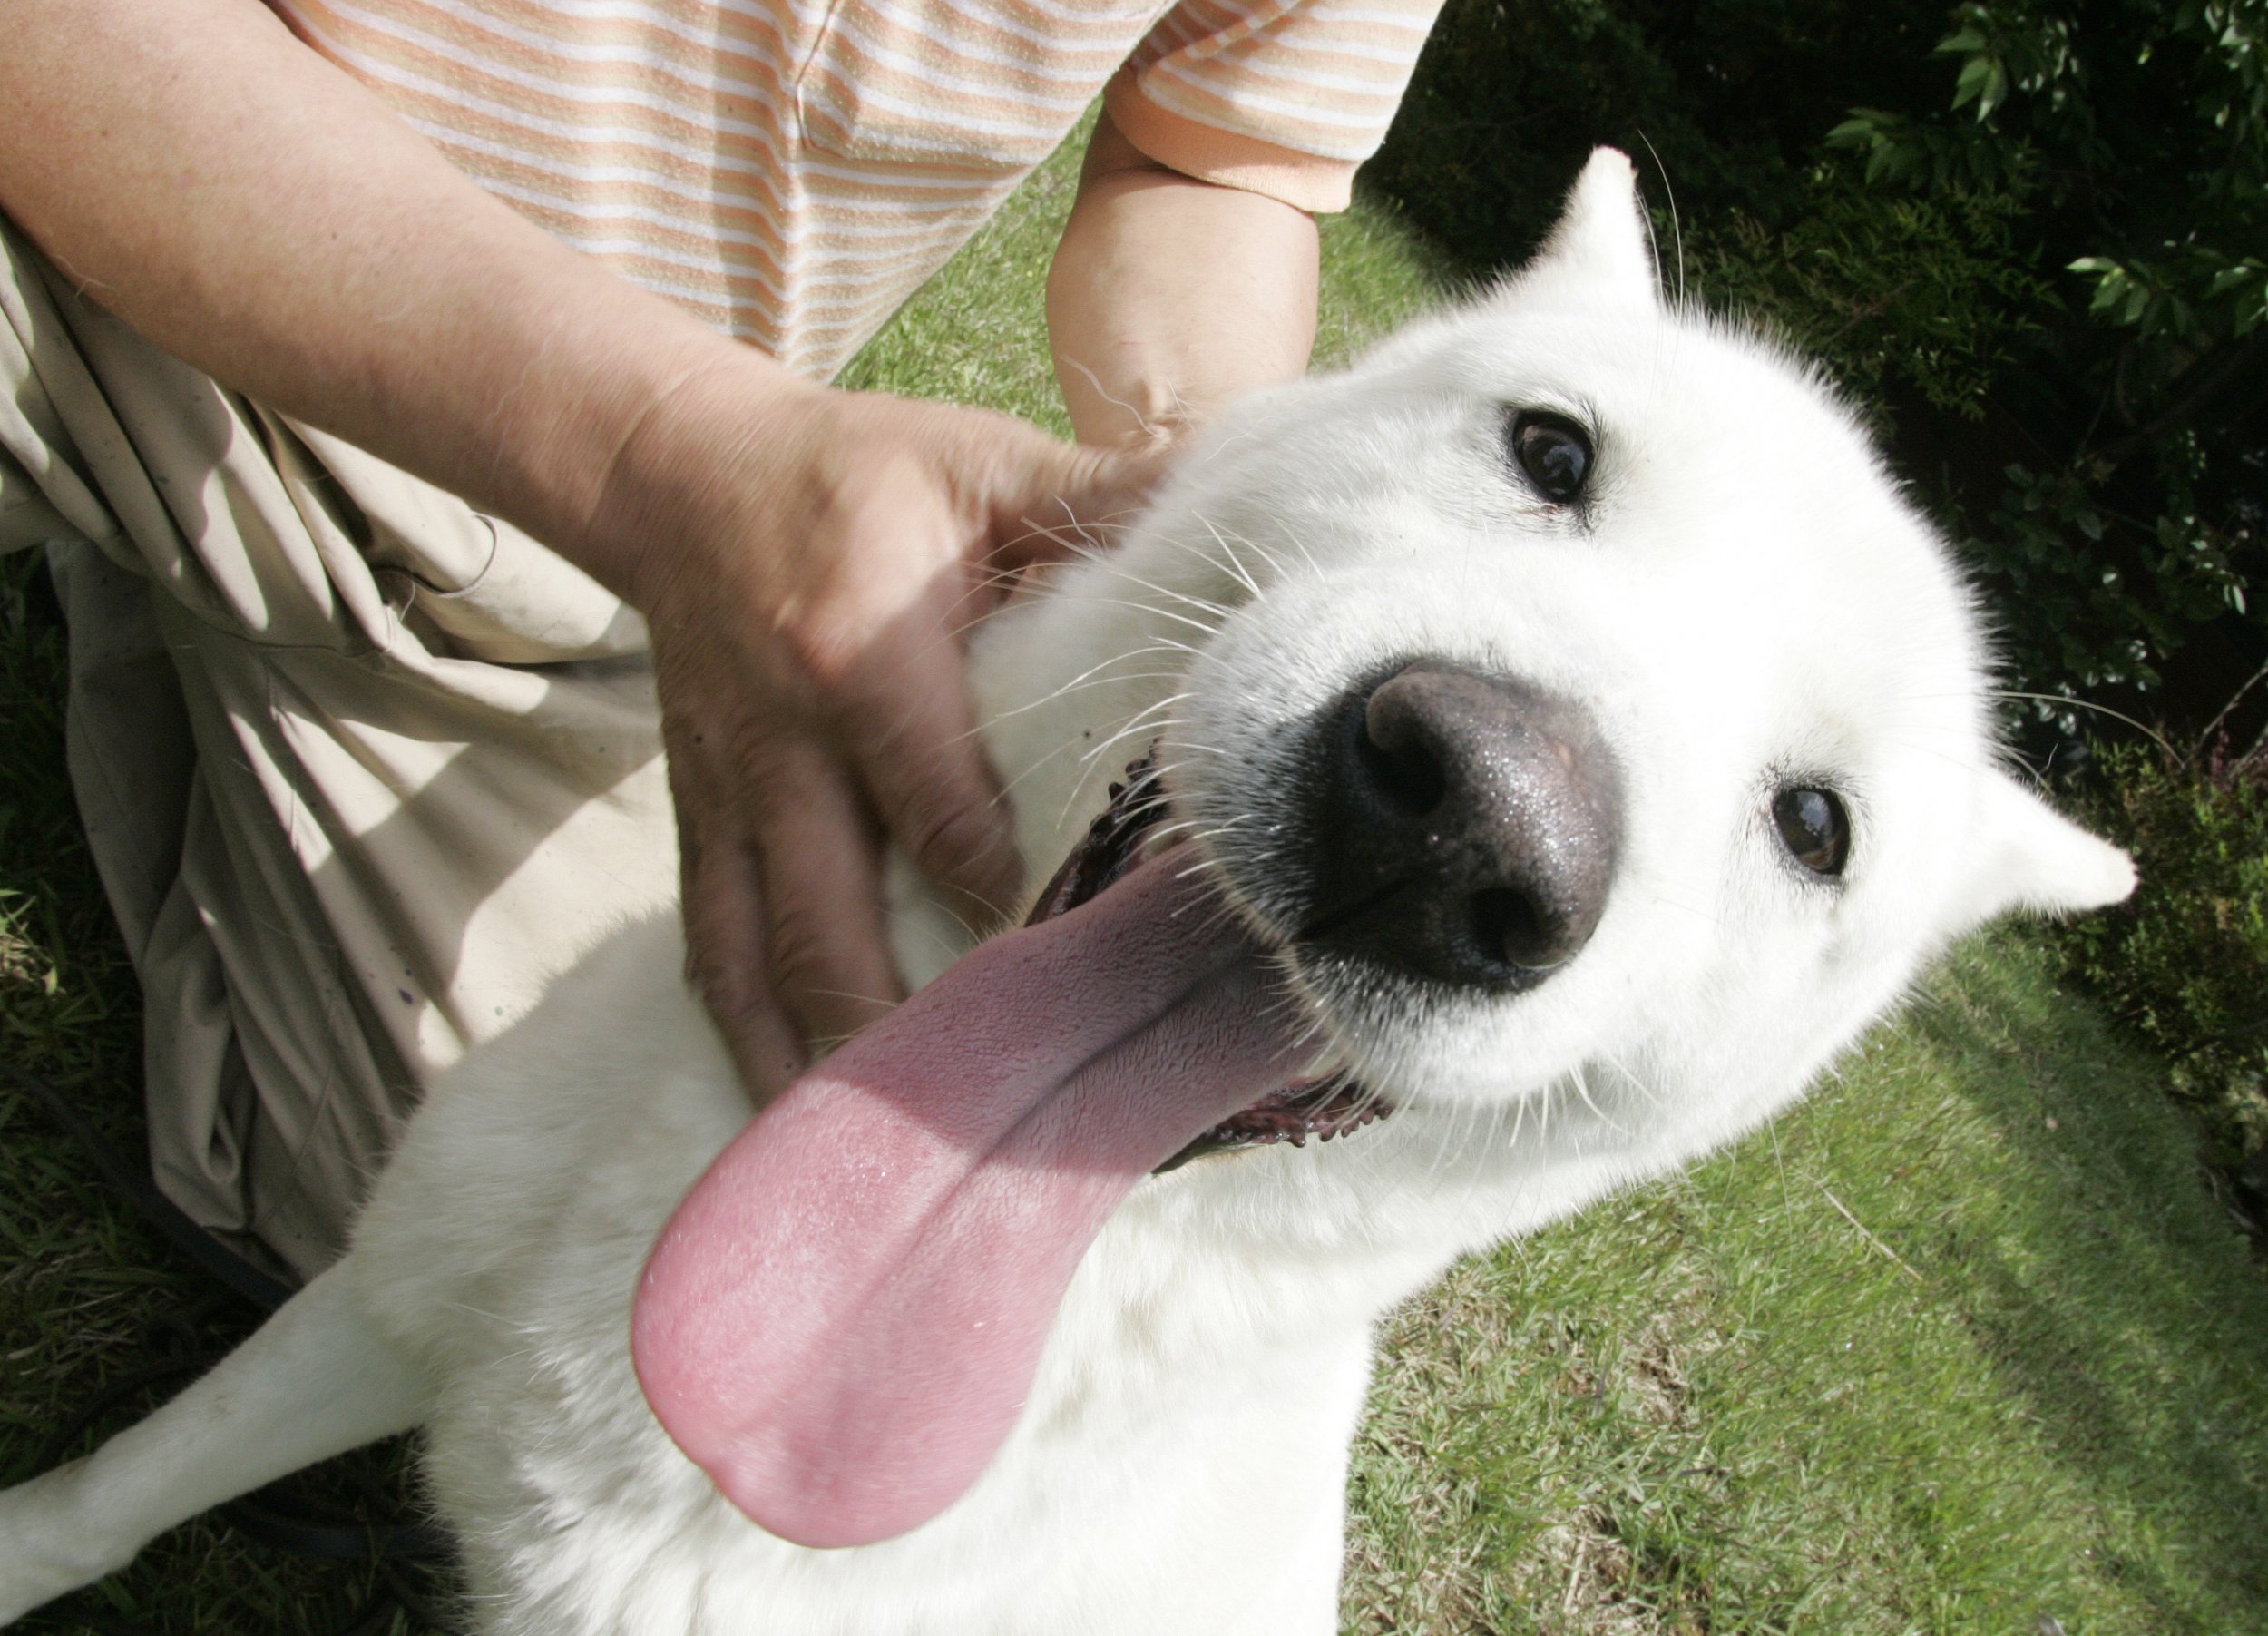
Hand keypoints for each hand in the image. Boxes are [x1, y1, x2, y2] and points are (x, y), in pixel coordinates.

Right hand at [591, 364, 1164, 1099]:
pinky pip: (712, 948)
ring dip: (817, 1063)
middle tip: (989, 1125)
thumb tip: (1235, 499)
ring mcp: (728, 794)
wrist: (675, 472)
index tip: (1089, 987)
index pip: (943, 813)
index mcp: (864, 657)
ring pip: (762, 957)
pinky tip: (785, 1113)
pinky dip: (745, 1035)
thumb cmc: (855, 472)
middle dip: (908, 1029)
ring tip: (876, 1172)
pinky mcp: (696, 822)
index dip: (1011, 904)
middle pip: (838, 919)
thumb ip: (1100, 496)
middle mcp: (784, 743)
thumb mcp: (978, 459)